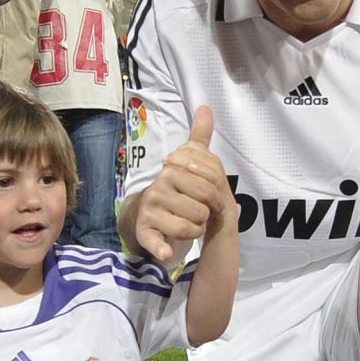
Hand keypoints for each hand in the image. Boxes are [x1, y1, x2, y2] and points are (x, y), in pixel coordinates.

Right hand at [134, 106, 225, 263]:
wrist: (146, 211)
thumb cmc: (174, 186)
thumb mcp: (186, 160)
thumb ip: (198, 136)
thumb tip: (206, 107)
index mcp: (171, 171)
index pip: (208, 187)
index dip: (215, 198)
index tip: (209, 200)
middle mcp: (158, 189)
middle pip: (201, 209)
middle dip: (205, 215)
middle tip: (198, 214)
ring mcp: (150, 211)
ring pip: (191, 228)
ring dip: (196, 231)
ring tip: (188, 224)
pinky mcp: (145, 232)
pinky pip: (158, 243)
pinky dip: (162, 250)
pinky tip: (166, 253)